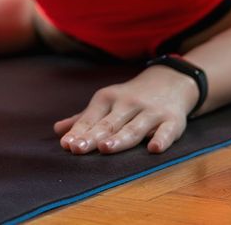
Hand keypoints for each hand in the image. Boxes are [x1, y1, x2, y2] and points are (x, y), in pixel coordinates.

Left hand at [53, 65, 198, 154]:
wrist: (171, 81)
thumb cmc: (131, 98)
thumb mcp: (107, 102)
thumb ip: (84, 118)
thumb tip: (58, 131)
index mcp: (108, 98)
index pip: (91, 118)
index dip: (78, 132)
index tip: (66, 145)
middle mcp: (128, 103)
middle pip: (109, 124)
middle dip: (93, 136)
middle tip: (78, 148)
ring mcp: (151, 112)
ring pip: (134, 128)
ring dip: (120, 138)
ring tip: (105, 148)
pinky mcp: (172, 120)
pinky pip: (167, 131)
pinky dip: (162, 139)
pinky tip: (154, 149)